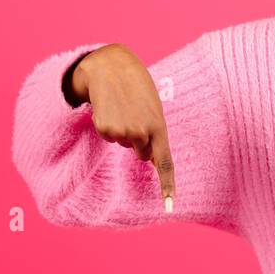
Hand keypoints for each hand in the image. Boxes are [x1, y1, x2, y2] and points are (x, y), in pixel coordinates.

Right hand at [75, 44, 176, 211]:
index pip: (165, 163)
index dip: (167, 186)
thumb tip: (149, 158)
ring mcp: (123, 132)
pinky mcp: (105, 129)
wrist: (110, 67)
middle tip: (134, 114)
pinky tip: (110, 109)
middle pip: (141, 153)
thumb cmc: (137, 87)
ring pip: (124, 144)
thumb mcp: (154, 107)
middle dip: (139, 140)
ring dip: (123, 129)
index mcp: (159, 127)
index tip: (170, 206)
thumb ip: (155, 131)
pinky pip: (109, 136)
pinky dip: (108, 125)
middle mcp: (142, 133)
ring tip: (123, 108)